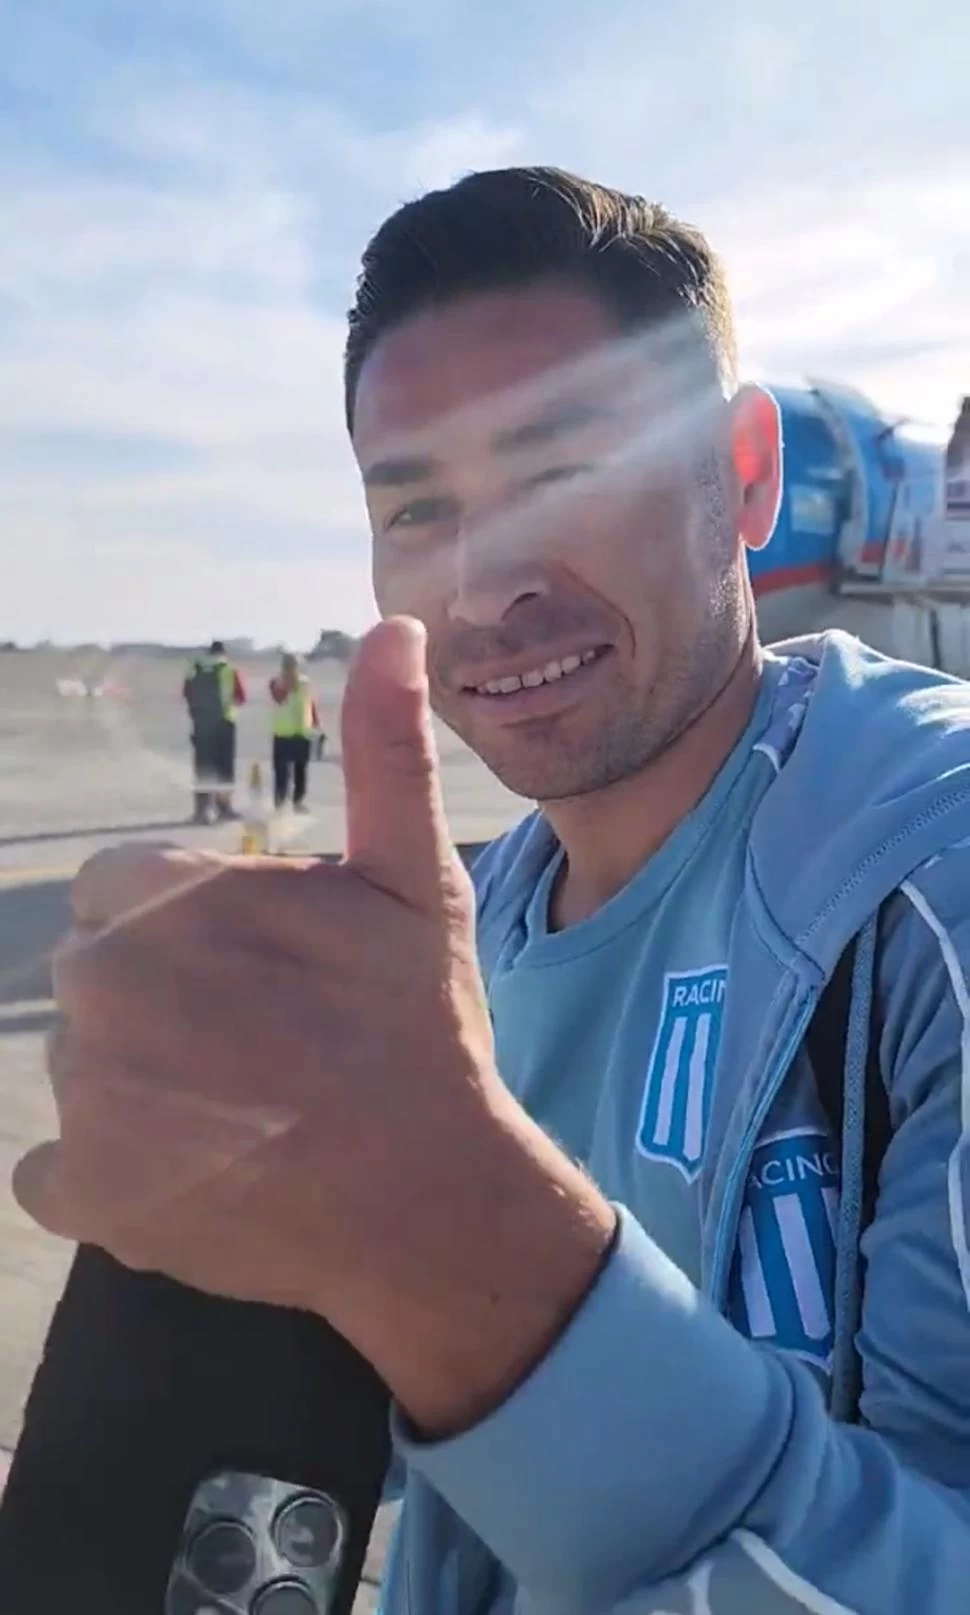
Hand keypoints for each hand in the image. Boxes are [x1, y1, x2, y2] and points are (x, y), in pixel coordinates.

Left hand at [14, 619, 613, 1430]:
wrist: (434, 1200)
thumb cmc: (423, 1031)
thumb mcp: (413, 880)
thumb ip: (384, 750)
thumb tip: (395, 627)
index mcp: (170, 899)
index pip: (123, 887)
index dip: (195, 924)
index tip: (263, 970)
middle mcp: (105, 988)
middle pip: (98, 971)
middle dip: (162, 995)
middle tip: (260, 1042)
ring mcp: (87, 1098)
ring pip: (83, 1064)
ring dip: (140, 1080)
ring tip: (241, 1110)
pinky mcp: (84, 1195)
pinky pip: (55, 1168)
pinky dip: (108, 1173)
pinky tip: (195, 1170)